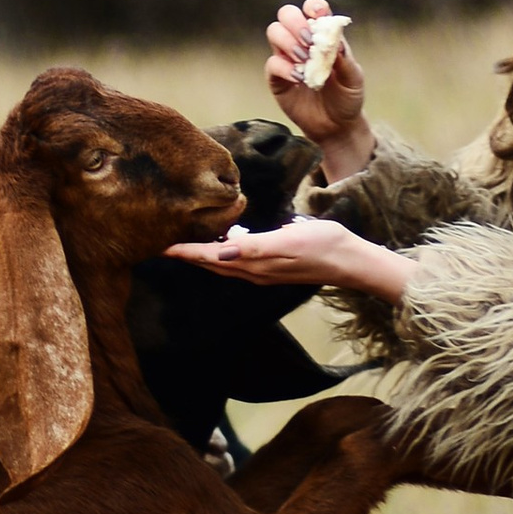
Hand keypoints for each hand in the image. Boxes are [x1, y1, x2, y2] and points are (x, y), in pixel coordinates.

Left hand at [164, 218, 412, 305]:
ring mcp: (264, 272)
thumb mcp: (290, 241)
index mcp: (254, 263)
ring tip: (184, 245)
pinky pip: (238, 262)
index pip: (211, 257)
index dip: (186, 252)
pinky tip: (223, 242)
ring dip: (202, 256)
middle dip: (187, 255)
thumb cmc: (324, 246)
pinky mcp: (273, 268)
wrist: (351, 262)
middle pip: (212, 263)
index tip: (161, 247)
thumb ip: (256, 247)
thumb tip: (224, 251)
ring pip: (223, 264)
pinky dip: (222, 254)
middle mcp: (254, 271)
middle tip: (163, 246)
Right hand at [264, 0, 369, 177]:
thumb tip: (335, 42)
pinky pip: (272, 64)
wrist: (337, 126)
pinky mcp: (277, 78)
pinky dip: (285, 68)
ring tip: (304, 59)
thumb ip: (346, 60)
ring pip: (274, 32)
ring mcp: (287, 58)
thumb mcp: (354, 79)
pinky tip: (300, 78)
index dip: (314, 7)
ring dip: (289, 42)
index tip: (319, 16)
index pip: (313, 9)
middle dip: (296, 23)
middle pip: (287, 14)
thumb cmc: (348, 98)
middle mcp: (301, 41)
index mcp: (322, 35)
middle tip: (310, 42)